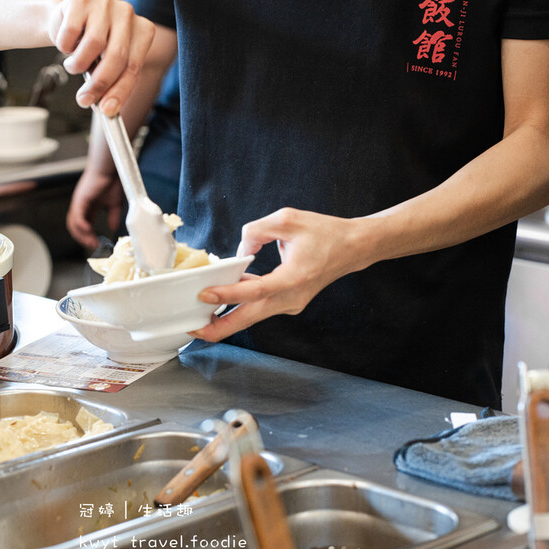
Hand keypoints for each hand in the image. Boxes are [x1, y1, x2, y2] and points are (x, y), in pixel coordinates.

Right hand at [49, 0, 154, 114]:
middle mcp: (127, 14)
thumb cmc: (91, 44)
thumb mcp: (106, 64)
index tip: (107, 111)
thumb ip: (111, 84)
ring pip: (92, 45)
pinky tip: (67, 44)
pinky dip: (65, 47)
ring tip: (74, 65)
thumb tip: (108, 109)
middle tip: (84, 100)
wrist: (68, 19)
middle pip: (116, 57)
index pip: (134, 67)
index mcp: (142, 31)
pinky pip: (71, 33)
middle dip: (99, 84)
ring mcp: (105, 3)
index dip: (120, 92)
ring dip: (78, 64)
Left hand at [66, 169, 124, 248]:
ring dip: (81, 235)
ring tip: (91, 241)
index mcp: (88, 207)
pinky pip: (77, 216)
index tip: (97, 243)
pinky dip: (81, 226)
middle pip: (75, 227)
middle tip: (93, 245)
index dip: (88, 236)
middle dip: (83, 238)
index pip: (84, 225)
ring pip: (74, 224)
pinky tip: (88, 231)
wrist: (110, 168)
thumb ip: (113, 216)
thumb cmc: (112, 180)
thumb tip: (112, 228)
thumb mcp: (115, 204)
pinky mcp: (80, 199)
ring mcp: (79, 203)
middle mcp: (81, 205)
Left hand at [189, 208, 368, 342]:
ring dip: (227, 319)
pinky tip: (223, 300)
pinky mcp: (289, 302)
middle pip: (250, 318)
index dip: (228, 294)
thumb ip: (256, 230)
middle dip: (220, 328)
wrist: (353, 248)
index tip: (205, 295)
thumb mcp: (287, 219)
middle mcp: (292, 297)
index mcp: (294, 277)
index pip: (255, 291)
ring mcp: (291, 303)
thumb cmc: (325, 233)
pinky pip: (260, 306)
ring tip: (200, 319)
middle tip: (195, 329)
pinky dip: (241, 305)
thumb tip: (239, 251)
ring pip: (253, 315)